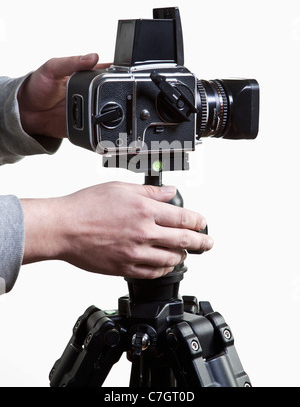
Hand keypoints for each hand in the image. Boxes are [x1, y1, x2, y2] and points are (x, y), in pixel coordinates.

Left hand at [17, 54, 109, 137]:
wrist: (25, 111)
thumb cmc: (37, 86)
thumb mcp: (52, 68)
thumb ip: (72, 62)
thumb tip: (93, 57)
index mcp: (84, 76)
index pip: (106, 72)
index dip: (116, 72)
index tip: (122, 73)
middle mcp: (89, 93)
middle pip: (111, 92)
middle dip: (116, 93)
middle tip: (115, 92)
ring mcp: (88, 109)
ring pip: (108, 111)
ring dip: (110, 111)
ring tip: (106, 108)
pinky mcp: (84, 124)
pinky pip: (97, 127)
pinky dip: (100, 125)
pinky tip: (97, 121)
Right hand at [21, 182, 212, 279]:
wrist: (64, 228)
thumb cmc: (87, 206)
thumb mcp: (120, 188)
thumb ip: (150, 191)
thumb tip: (170, 192)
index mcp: (145, 210)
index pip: (184, 218)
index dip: (198, 221)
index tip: (202, 223)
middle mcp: (144, 233)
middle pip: (184, 241)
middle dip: (201, 242)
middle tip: (208, 243)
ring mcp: (135, 253)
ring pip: (171, 259)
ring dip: (182, 256)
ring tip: (184, 253)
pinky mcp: (125, 268)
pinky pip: (153, 273)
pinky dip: (164, 269)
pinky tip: (165, 264)